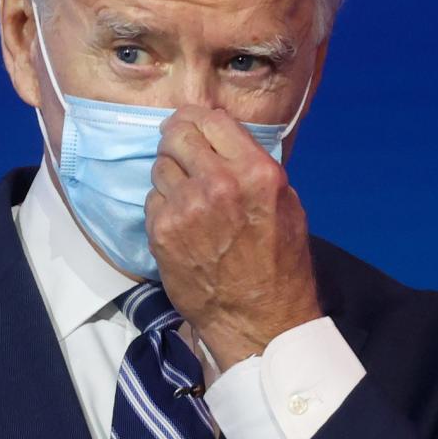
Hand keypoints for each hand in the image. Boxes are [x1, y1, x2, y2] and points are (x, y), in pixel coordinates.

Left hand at [147, 107, 320, 366]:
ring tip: (188, 197)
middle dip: (176, 139)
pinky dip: (162, 206)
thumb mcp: (286, 203)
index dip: (198, 120)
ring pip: (159, 166)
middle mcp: (218, 182)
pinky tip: (181, 223)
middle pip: (177, 134)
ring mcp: (186, 207)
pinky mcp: (162, 231)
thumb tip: (222, 139)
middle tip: (179, 151)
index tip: (192, 126)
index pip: (211, 119)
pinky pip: (151, 199)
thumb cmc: (280, 264)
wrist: (259, 319)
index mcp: (255, 171)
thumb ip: (253, 166)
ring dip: (170, 176)